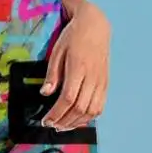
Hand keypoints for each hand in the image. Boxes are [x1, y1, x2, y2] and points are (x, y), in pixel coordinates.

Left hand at [41, 0, 110, 131]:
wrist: (95, 26)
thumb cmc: (72, 37)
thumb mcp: (57, 51)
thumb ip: (52, 73)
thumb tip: (45, 93)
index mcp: (78, 68)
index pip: (68, 98)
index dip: (56, 113)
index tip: (45, 120)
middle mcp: (92, 77)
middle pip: (80, 108)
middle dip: (64, 121)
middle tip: (51, 126)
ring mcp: (101, 81)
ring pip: (92, 110)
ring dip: (76, 123)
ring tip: (62, 126)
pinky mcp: (106, 83)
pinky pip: (100, 106)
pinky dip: (89, 117)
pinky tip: (78, 120)